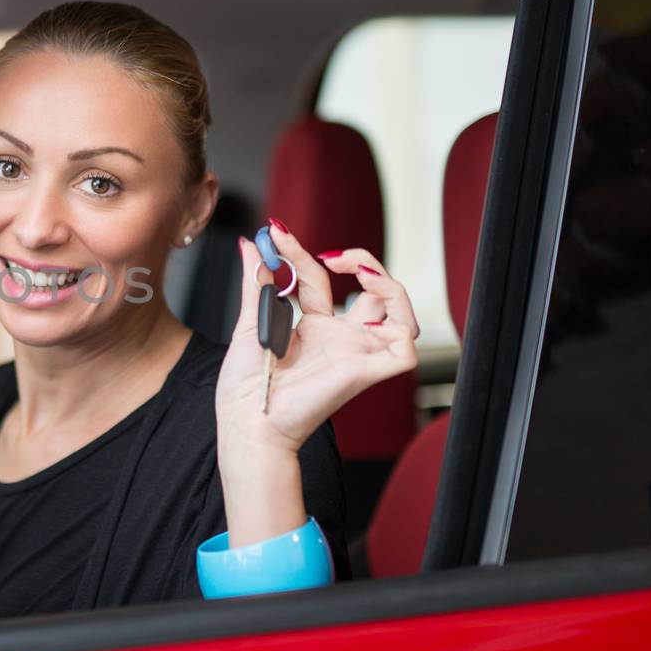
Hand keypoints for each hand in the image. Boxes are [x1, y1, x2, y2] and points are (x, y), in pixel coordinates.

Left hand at [216, 222, 419, 460]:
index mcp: (315, 327)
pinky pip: (405, 349)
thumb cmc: (246, 384)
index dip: (300, 252)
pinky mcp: (365, 372)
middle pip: (377, 293)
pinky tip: (369, 303)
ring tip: (356, 270)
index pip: (320, 278)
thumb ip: (256, 280)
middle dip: (362, 261)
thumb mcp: (250, 320)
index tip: (274, 231)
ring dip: (389, 285)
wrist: (245, 419)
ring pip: (404, 317)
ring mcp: (356, 354)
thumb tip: (251, 243)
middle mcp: (342, 339)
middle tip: (327, 254)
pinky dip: (401, 323)